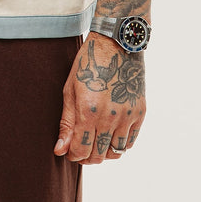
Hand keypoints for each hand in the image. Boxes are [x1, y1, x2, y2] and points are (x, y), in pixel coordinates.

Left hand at [54, 33, 145, 163]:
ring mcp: (128, 116)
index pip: (81, 150)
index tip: (70, 151)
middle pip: (99, 155)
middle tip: (81, 148)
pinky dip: (120, 144)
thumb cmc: (87, 66)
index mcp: (88, 110)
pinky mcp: (140, 113)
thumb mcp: (70, 91)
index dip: (73, 155)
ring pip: (116, 152)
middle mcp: (110, 116)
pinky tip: (110, 134)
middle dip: (87, 156)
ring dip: (104, 152)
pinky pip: (130, 142)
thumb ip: (66, 123)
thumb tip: (60, 150)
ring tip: (96, 142)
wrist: (115, 45)